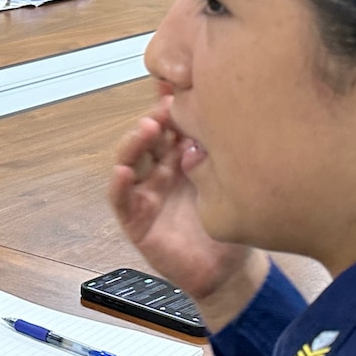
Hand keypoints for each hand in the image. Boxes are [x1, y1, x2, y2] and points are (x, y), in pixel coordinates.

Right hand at [111, 92, 268, 328]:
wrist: (230, 271)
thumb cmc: (236, 222)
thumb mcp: (235, 178)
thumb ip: (228, 149)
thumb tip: (236, 107)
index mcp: (186, 153)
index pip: (171, 120)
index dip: (171, 101)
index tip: (180, 83)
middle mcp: (163, 167)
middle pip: (150, 134)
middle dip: (156, 117)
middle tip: (168, 104)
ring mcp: (148, 191)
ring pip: (131, 159)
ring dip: (135, 142)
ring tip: (147, 128)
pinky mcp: (136, 219)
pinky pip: (121, 199)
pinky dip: (119, 184)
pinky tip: (124, 171)